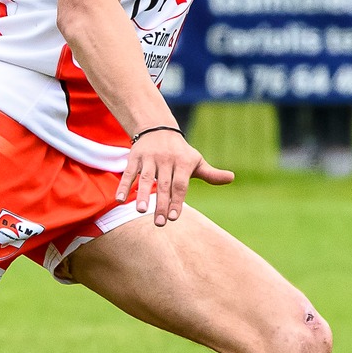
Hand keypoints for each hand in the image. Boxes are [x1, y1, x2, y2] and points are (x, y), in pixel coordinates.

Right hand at [115, 127, 234, 224]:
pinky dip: (123, 185)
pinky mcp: (134, 156)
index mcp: (183, 162)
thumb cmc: (180, 152)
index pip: (180, 185)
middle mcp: (166, 159)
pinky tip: (120, 200)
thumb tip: (232, 178)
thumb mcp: (196, 161)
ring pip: (145, 178)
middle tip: (159, 223)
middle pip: (163, 184)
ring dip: (142, 194)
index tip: (173, 217)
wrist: (159, 129)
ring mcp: (149, 157)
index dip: (177, 200)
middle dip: (161, 204)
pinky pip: (128, 172)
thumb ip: (211, 174)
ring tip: (141, 211)